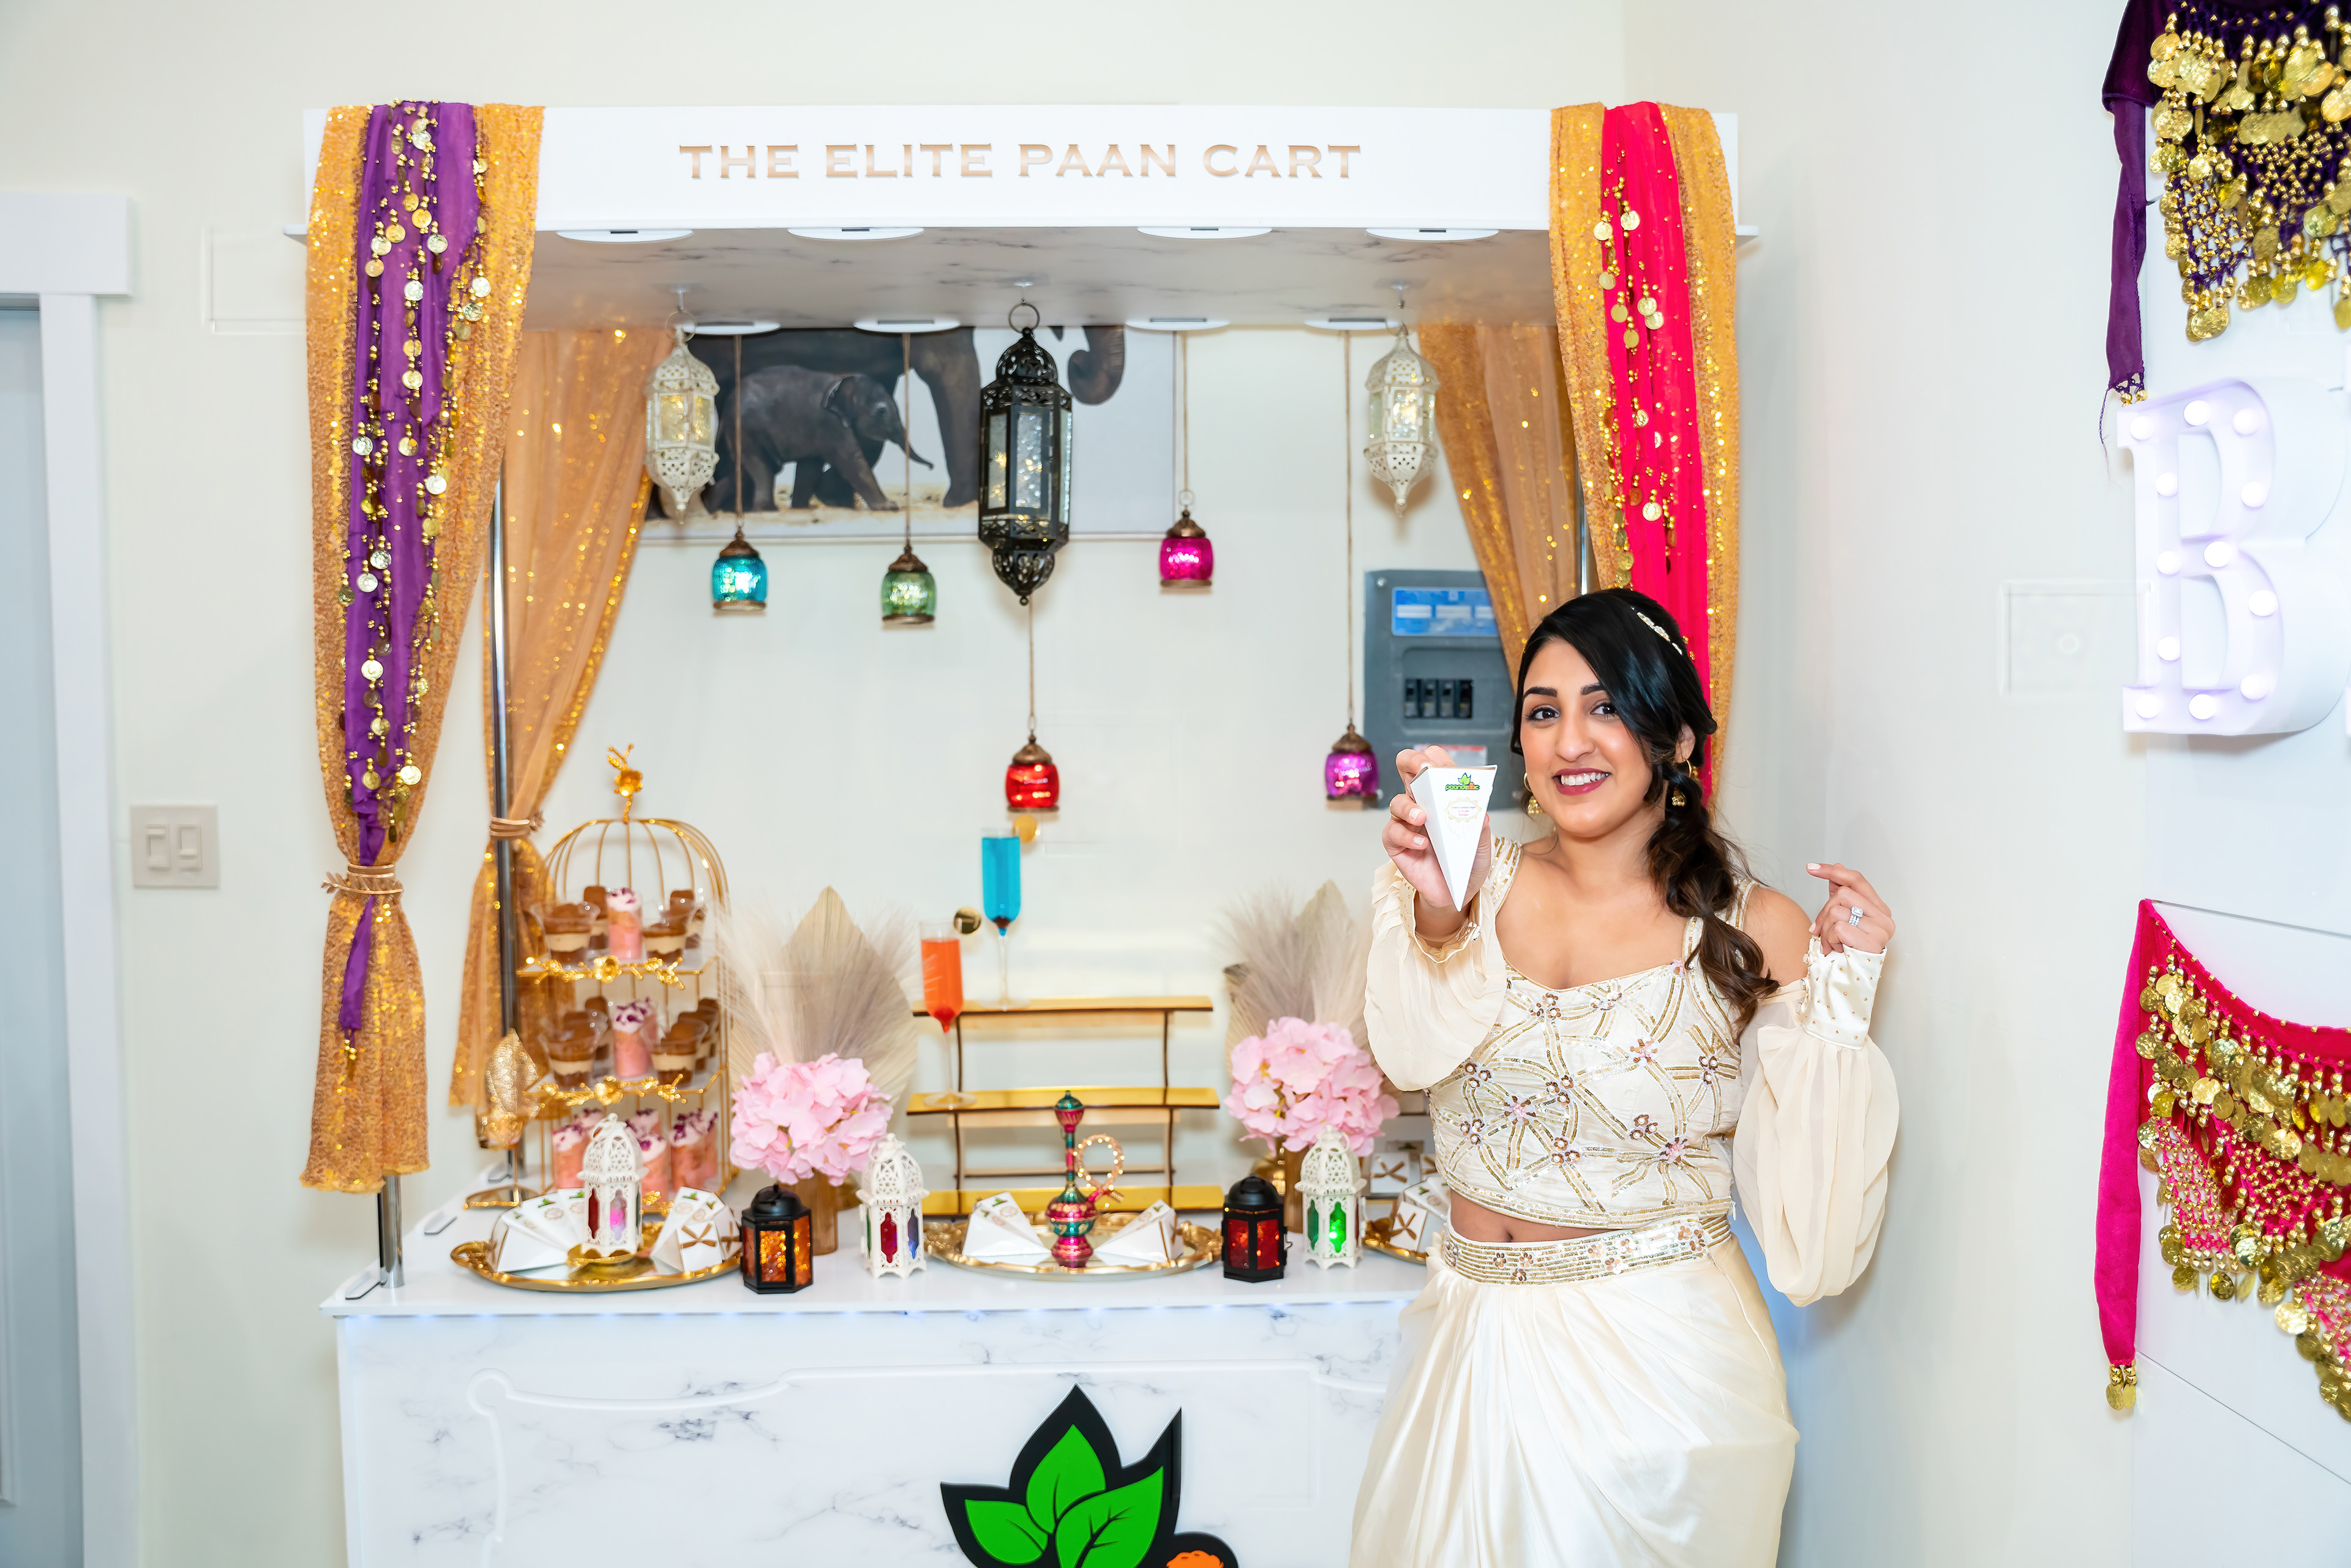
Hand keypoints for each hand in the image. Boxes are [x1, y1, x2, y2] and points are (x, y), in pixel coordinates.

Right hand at [1384, 747, 1492, 928]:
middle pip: (1406, 769)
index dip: (1436, 759)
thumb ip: (1480, 832)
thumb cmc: (1467, 865)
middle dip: (1411, 762)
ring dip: (1409, 807)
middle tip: (1423, 771)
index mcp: (1442, 797)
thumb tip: (1481, 815)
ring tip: (1423, 818)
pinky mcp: (1396, 844)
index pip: (1434, 765)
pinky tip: (1422, 845)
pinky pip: (1392, 832)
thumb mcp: (1481, 848)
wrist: (1455, 894)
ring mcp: (1406, 823)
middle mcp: (1422, 804)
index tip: (1444, 767)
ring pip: (1397, 802)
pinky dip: (1406, 836)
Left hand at [1807, 862, 1892, 955]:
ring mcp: (1880, 929)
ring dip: (1827, 930)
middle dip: (1824, 912)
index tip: (1810, 868)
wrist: (1850, 980)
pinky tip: (1837, 950)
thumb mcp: (1843, 918)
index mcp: (1879, 908)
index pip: (1856, 880)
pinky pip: (1838, 928)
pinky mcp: (1871, 941)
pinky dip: (1830, 940)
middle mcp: (1884, 917)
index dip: (1832, 871)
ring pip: (1837, 911)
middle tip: (1821, 930)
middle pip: (1842, 894)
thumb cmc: (1847, 950)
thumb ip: (1841, 893)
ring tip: (1833, 944)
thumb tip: (1838, 866)